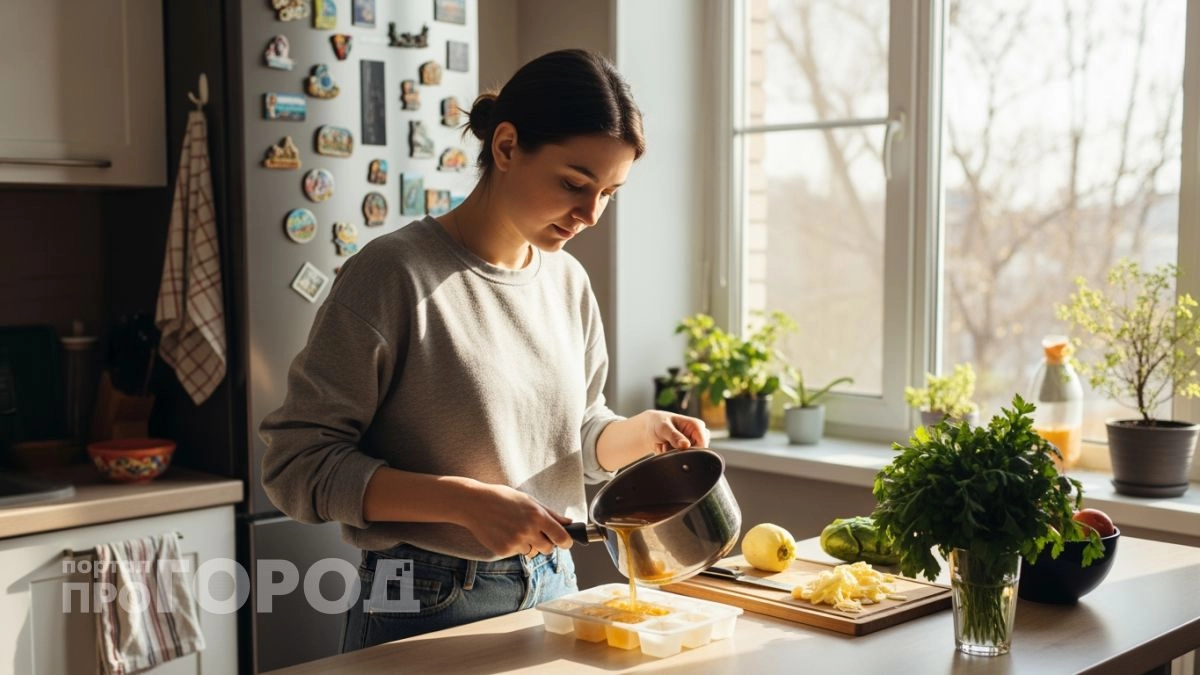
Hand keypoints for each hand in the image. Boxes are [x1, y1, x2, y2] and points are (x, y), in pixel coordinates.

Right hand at [457, 482, 573, 557]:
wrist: (475, 504)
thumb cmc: (503, 498)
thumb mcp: (529, 500)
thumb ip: (550, 513)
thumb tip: (568, 522)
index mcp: (537, 516)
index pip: (562, 538)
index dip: (566, 542)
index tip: (565, 542)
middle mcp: (528, 530)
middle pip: (548, 549)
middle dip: (546, 543)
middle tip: (536, 533)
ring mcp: (515, 542)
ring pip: (532, 552)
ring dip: (529, 545)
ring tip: (516, 530)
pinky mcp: (504, 550)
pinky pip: (517, 553)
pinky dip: (515, 546)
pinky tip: (505, 533)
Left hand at [635, 410, 709, 453]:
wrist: (648, 428)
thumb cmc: (657, 423)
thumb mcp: (663, 427)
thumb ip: (674, 436)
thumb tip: (685, 445)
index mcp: (696, 425)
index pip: (702, 444)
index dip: (691, 451)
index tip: (677, 451)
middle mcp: (697, 435)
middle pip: (696, 453)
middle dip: (680, 452)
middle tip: (667, 444)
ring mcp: (692, 444)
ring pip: (687, 458)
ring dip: (674, 454)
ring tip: (665, 445)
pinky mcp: (685, 451)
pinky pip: (681, 460)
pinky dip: (672, 457)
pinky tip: (665, 449)